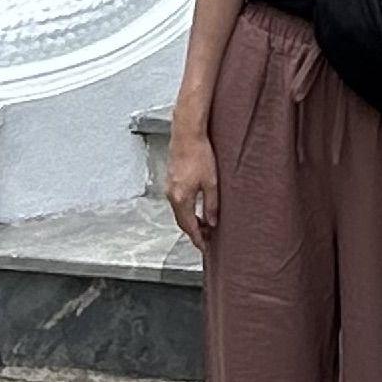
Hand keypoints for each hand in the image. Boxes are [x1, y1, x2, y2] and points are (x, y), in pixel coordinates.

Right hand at [166, 114, 222, 252]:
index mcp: (181, 198)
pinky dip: (186, 209)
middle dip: (194, 232)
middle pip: (182, 221)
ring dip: (191, 220)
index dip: (197, 239)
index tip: (204, 248)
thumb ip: (211, 204)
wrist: (187, 133)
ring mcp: (169, 186)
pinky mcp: (171, 179)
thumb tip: (212, 222)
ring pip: (179, 211)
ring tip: (205, 226)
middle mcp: (171, 195)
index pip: (189, 226)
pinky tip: (196, 208)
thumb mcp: (211, 182)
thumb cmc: (200, 154)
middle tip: (207, 240)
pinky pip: (177, 201)